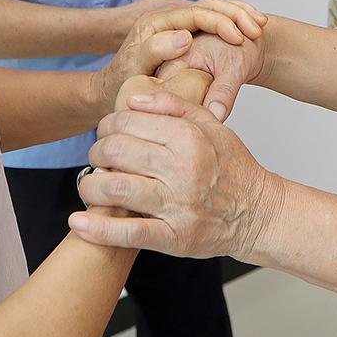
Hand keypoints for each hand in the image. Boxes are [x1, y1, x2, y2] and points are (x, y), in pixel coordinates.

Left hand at [70, 90, 281, 260]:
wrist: (258, 213)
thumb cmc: (233, 168)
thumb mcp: (212, 125)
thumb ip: (173, 106)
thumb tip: (134, 99)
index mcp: (187, 137)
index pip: (127, 123)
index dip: (107, 126)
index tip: (106, 134)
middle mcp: (180, 169)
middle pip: (114, 153)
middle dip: (96, 154)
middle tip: (97, 159)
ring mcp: (176, 205)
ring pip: (114, 190)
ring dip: (90, 187)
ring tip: (89, 186)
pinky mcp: (173, 237)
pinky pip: (127, 233)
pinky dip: (97, 229)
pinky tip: (78, 222)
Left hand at [93, 0, 266, 114]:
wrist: (118, 89)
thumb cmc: (124, 81)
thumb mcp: (137, 65)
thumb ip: (156, 50)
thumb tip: (185, 37)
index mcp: (156, 22)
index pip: (195, 12)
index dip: (219, 22)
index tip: (238, 38)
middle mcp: (170, 18)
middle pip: (211, 6)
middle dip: (236, 14)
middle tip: (256, 30)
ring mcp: (182, 24)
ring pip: (218, 8)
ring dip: (241, 13)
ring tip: (259, 26)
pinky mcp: (192, 32)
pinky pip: (221, 18)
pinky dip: (240, 18)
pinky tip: (256, 25)